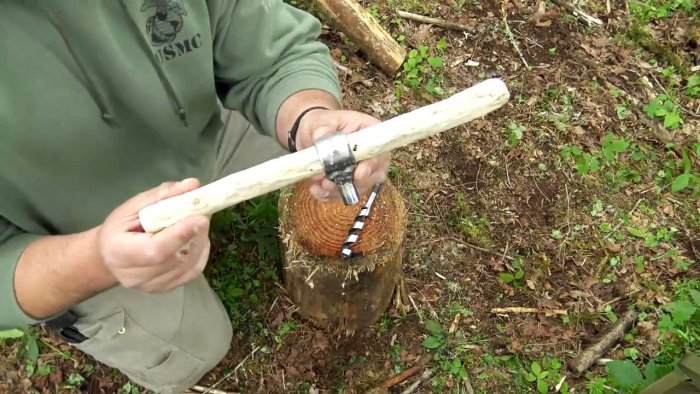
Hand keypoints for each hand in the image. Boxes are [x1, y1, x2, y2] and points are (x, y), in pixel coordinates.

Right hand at [95, 178, 210, 292]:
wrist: (108, 257)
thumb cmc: (119, 228)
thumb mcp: (134, 206)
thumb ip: (162, 195)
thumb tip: (193, 185)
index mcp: (120, 252)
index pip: (156, 250)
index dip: (180, 235)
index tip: (201, 218)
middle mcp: (134, 276)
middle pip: (175, 260)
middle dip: (196, 235)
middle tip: (203, 215)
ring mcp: (151, 286)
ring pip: (188, 267)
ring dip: (201, 243)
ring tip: (198, 225)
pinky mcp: (164, 289)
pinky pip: (192, 273)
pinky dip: (200, 255)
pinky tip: (197, 240)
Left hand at [295, 109, 390, 201]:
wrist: (309, 136)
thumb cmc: (319, 124)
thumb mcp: (318, 123)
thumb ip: (322, 130)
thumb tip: (321, 137)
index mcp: (370, 132)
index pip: (381, 150)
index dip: (373, 165)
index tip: (358, 174)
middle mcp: (371, 154)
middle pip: (375, 175)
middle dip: (353, 184)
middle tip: (329, 183)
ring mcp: (362, 170)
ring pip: (359, 188)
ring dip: (339, 192)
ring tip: (318, 186)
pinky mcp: (350, 182)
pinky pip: (344, 195)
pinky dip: (330, 196)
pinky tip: (316, 189)